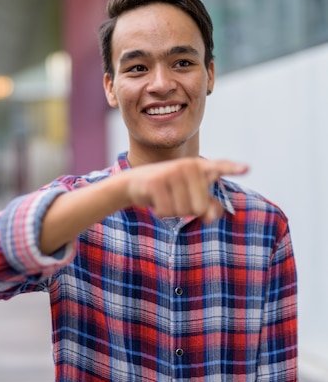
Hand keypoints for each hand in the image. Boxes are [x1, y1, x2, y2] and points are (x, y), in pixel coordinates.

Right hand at [125, 158, 248, 222]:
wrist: (133, 183)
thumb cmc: (166, 190)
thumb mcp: (189, 196)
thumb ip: (207, 205)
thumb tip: (212, 216)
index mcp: (199, 167)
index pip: (219, 167)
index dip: (233, 168)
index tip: (247, 169)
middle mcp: (187, 166)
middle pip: (200, 207)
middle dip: (187, 210)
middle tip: (175, 199)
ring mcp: (171, 172)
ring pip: (183, 211)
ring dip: (173, 211)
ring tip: (165, 198)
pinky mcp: (156, 182)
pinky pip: (167, 211)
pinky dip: (161, 212)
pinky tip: (155, 201)